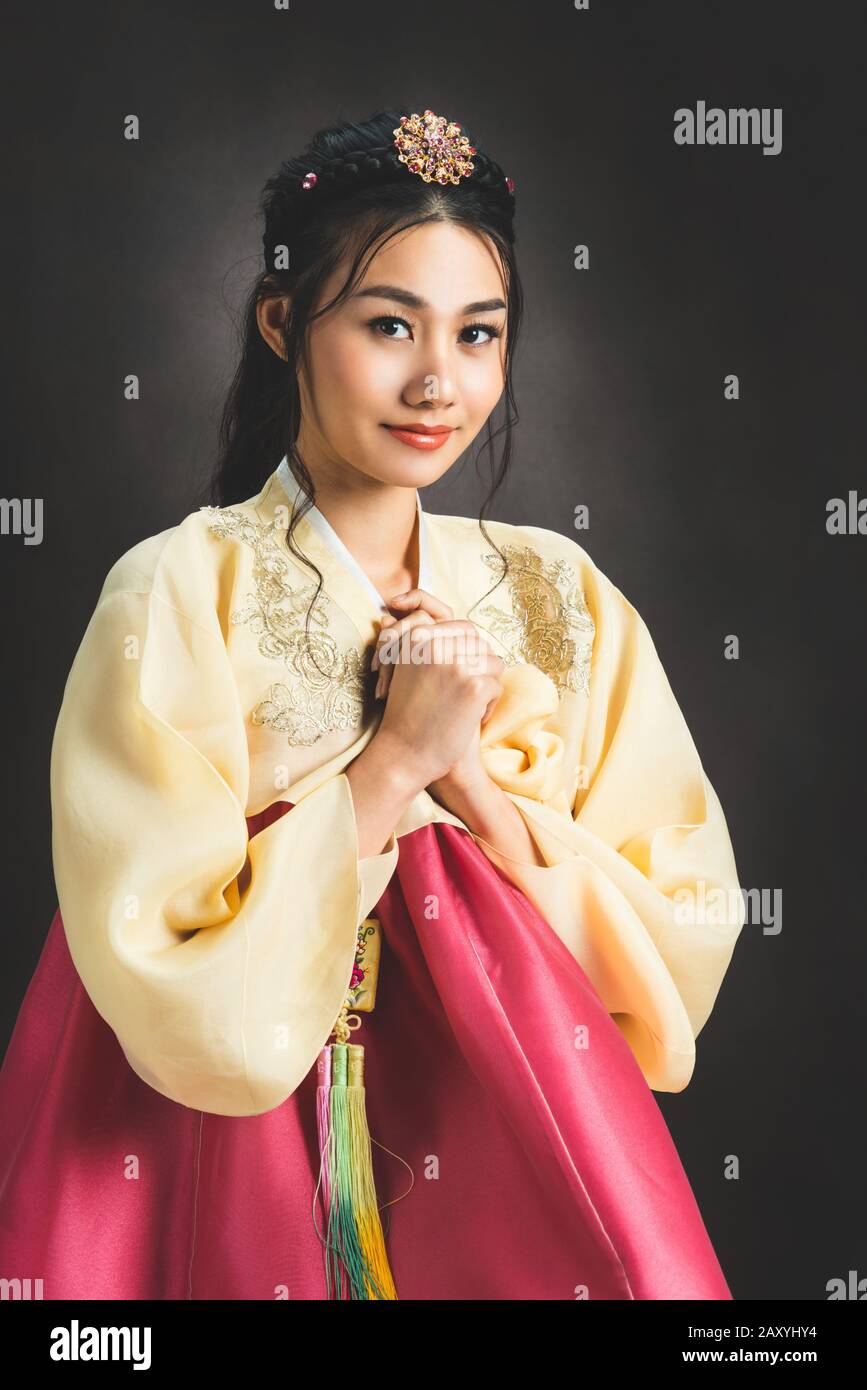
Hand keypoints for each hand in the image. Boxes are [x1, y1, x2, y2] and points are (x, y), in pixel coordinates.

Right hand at [370, 587, 503, 789]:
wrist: (405, 753)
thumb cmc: (407, 713)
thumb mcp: (405, 668)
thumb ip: (421, 641)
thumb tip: (419, 620)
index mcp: (417, 635)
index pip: (463, 628)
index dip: (467, 652)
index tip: (454, 677)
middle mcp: (435, 643)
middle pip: (480, 644)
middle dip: (477, 668)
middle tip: (460, 694)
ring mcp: (456, 664)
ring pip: (493, 663)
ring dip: (485, 686)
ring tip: (464, 706)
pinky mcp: (474, 686)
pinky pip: (497, 687)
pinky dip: (487, 707)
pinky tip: (468, 720)